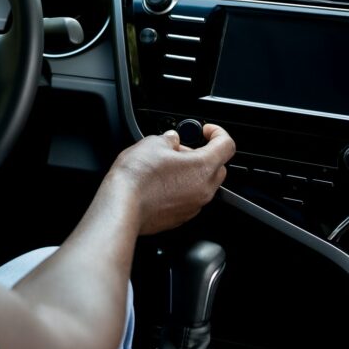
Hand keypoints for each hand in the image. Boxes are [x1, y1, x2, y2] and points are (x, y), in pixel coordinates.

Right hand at [111, 124, 234, 234]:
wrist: (122, 207)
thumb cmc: (137, 177)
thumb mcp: (152, 143)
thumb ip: (169, 139)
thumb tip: (172, 140)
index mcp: (203, 166)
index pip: (226, 145)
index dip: (218, 133)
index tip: (206, 131)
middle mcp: (204, 189)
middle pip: (218, 167)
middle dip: (204, 154)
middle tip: (181, 149)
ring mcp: (194, 206)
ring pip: (203, 184)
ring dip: (192, 173)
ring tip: (167, 166)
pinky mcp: (181, 217)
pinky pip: (190, 198)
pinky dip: (182, 189)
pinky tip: (161, 183)